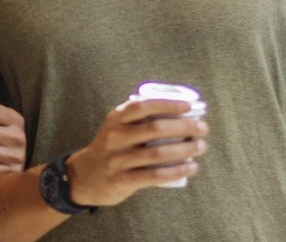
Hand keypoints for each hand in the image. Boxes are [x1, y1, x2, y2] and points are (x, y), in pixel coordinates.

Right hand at [63, 99, 207, 206]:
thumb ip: (139, 119)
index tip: (189, 107)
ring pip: (158, 153)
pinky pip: (155, 176)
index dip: (168, 104)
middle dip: (183, 127)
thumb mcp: (117, 127)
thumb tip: (180, 113)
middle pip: (155, 129)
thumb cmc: (110, 148)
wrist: (83, 177)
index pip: (143, 106)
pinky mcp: (122, 181)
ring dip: (185, 149)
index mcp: (116, 119)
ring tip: (200, 147)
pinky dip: (177, 171)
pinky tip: (191, 167)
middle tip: (202, 128)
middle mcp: (115, 137)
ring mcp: (118, 160)